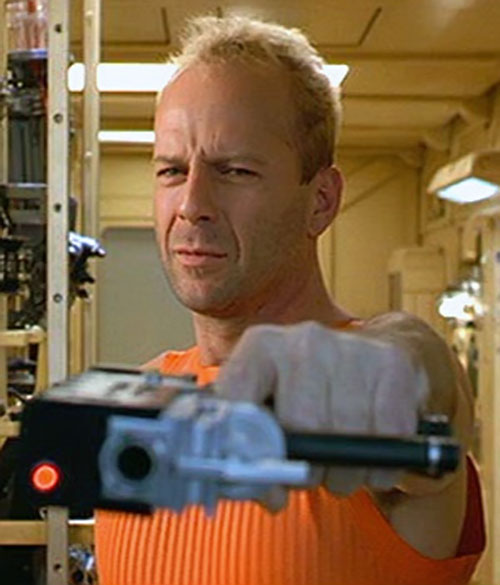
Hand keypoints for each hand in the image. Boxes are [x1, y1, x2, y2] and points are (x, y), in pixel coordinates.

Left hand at [215, 321, 428, 496]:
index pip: (238, 399)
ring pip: (347, 435)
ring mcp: (350, 348)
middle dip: (307, 463)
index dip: (247, 447)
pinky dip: (380, 461)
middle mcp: (304, 340)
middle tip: (311, 468)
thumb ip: (253, 450)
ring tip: (339, 460)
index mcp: (261, 347)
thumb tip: (271, 494)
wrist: (360, 356)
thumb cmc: (304, 392)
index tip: (258, 470)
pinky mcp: (391, 364)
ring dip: (344, 469)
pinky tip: (370, 450)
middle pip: (302, 423)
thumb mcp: (267, 408)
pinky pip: (389, 434)